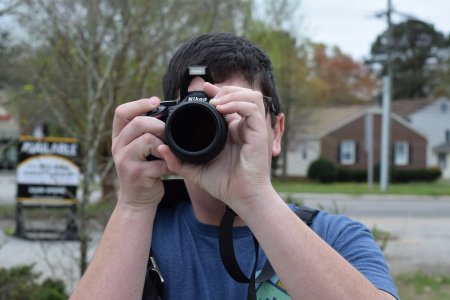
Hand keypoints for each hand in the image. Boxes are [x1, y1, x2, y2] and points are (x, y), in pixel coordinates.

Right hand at [111, 97, 169, 210]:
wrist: (137, 200)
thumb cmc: (143, 170)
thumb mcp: (138, 149)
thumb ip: (146, 133)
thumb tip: (167, 112)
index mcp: (119, 137)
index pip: (121, 112)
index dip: (139, 103)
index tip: (156, 101)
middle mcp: (118, 147)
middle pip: (138, 123)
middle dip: (159, 124)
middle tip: (169, 132)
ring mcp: (125, 161)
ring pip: (148, 140)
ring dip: (165, 144)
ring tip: (170, 151)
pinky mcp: (137, 174)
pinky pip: (159, 162)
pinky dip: (170, 162)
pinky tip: (172, 166)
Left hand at [159, 82, 275, 212]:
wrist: (242, 198)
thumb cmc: (225, 185)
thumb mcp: (196, 170)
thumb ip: (179, 160)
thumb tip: (161, 147)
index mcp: (233, 132)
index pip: (231, 103)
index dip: (219, 91)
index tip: (204, 88)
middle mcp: (245, 128)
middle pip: (244, 94)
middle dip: (227, 88)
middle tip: (209, 91)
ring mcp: (253, 130)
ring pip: (252, 97)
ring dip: (233, 93)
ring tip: (216, 101)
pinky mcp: (259, 134)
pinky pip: (252, 110)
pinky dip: (237, 104)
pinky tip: (222, 109)